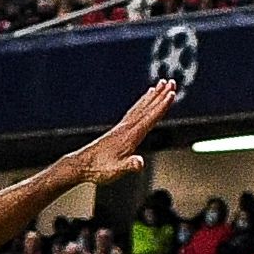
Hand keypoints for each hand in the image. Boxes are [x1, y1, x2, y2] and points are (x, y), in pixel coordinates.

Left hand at [57, 80, 178, 189]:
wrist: (81, 165)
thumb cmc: (98, 169)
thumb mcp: (116, 171)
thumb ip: (129, 166)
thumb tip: (140, 163)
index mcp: (130, 136)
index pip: (150, 118)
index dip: (162, 106)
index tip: (172, 94)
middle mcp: (126, 128)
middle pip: (147, 108)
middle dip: (161, 95)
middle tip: (171, 82)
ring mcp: (122, 128)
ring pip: (141, 107)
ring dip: (153, 96)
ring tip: (161, 85)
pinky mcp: (119, 130)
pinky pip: (134, 111)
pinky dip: (142, 103)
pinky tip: (145, 99)